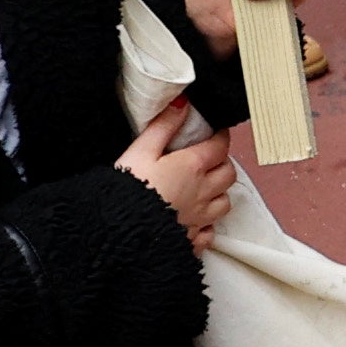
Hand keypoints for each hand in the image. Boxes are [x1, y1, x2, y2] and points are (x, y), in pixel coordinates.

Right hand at [116, 93, 235, 242]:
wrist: (117, 234)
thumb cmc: (126, 191)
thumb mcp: (140, 151)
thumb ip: (163, 126)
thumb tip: (182, 104)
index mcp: (192, 168)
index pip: (219, 146)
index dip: (220, 136)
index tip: (215, 132)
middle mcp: (202, 193)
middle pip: (228, 174)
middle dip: (223, 163)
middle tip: (210, 159)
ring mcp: (199, 219)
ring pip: (224, 203)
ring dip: (219, 194)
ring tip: (204, 189)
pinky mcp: (191, 242)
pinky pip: (210, 233)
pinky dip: (208, 225)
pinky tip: (195, 220)